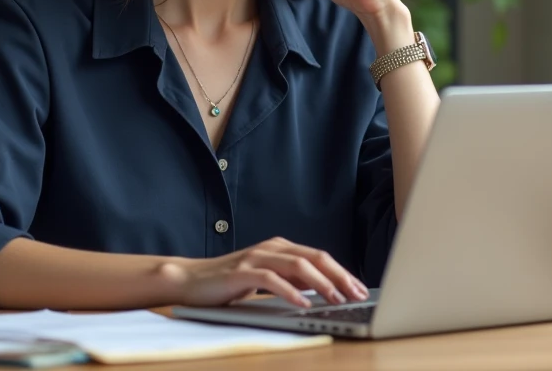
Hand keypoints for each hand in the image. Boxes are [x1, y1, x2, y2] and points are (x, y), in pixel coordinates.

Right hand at [158, 237, 369, 307]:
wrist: (190, 280)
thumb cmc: (230, 282)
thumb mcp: (268, 279)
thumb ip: (292, 279)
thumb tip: (324, 288)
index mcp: (280, 247)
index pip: (319, 256)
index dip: (342, 272)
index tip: (360, 288)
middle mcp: (271, 248)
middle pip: (314, 257)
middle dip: (340, 276)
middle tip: (358, 294)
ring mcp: (256, 258)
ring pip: (297, 265)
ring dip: (321, 283)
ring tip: (336, 299)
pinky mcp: (241, 272)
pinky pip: (271, 279)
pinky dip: (290, 291)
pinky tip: (303, 303)